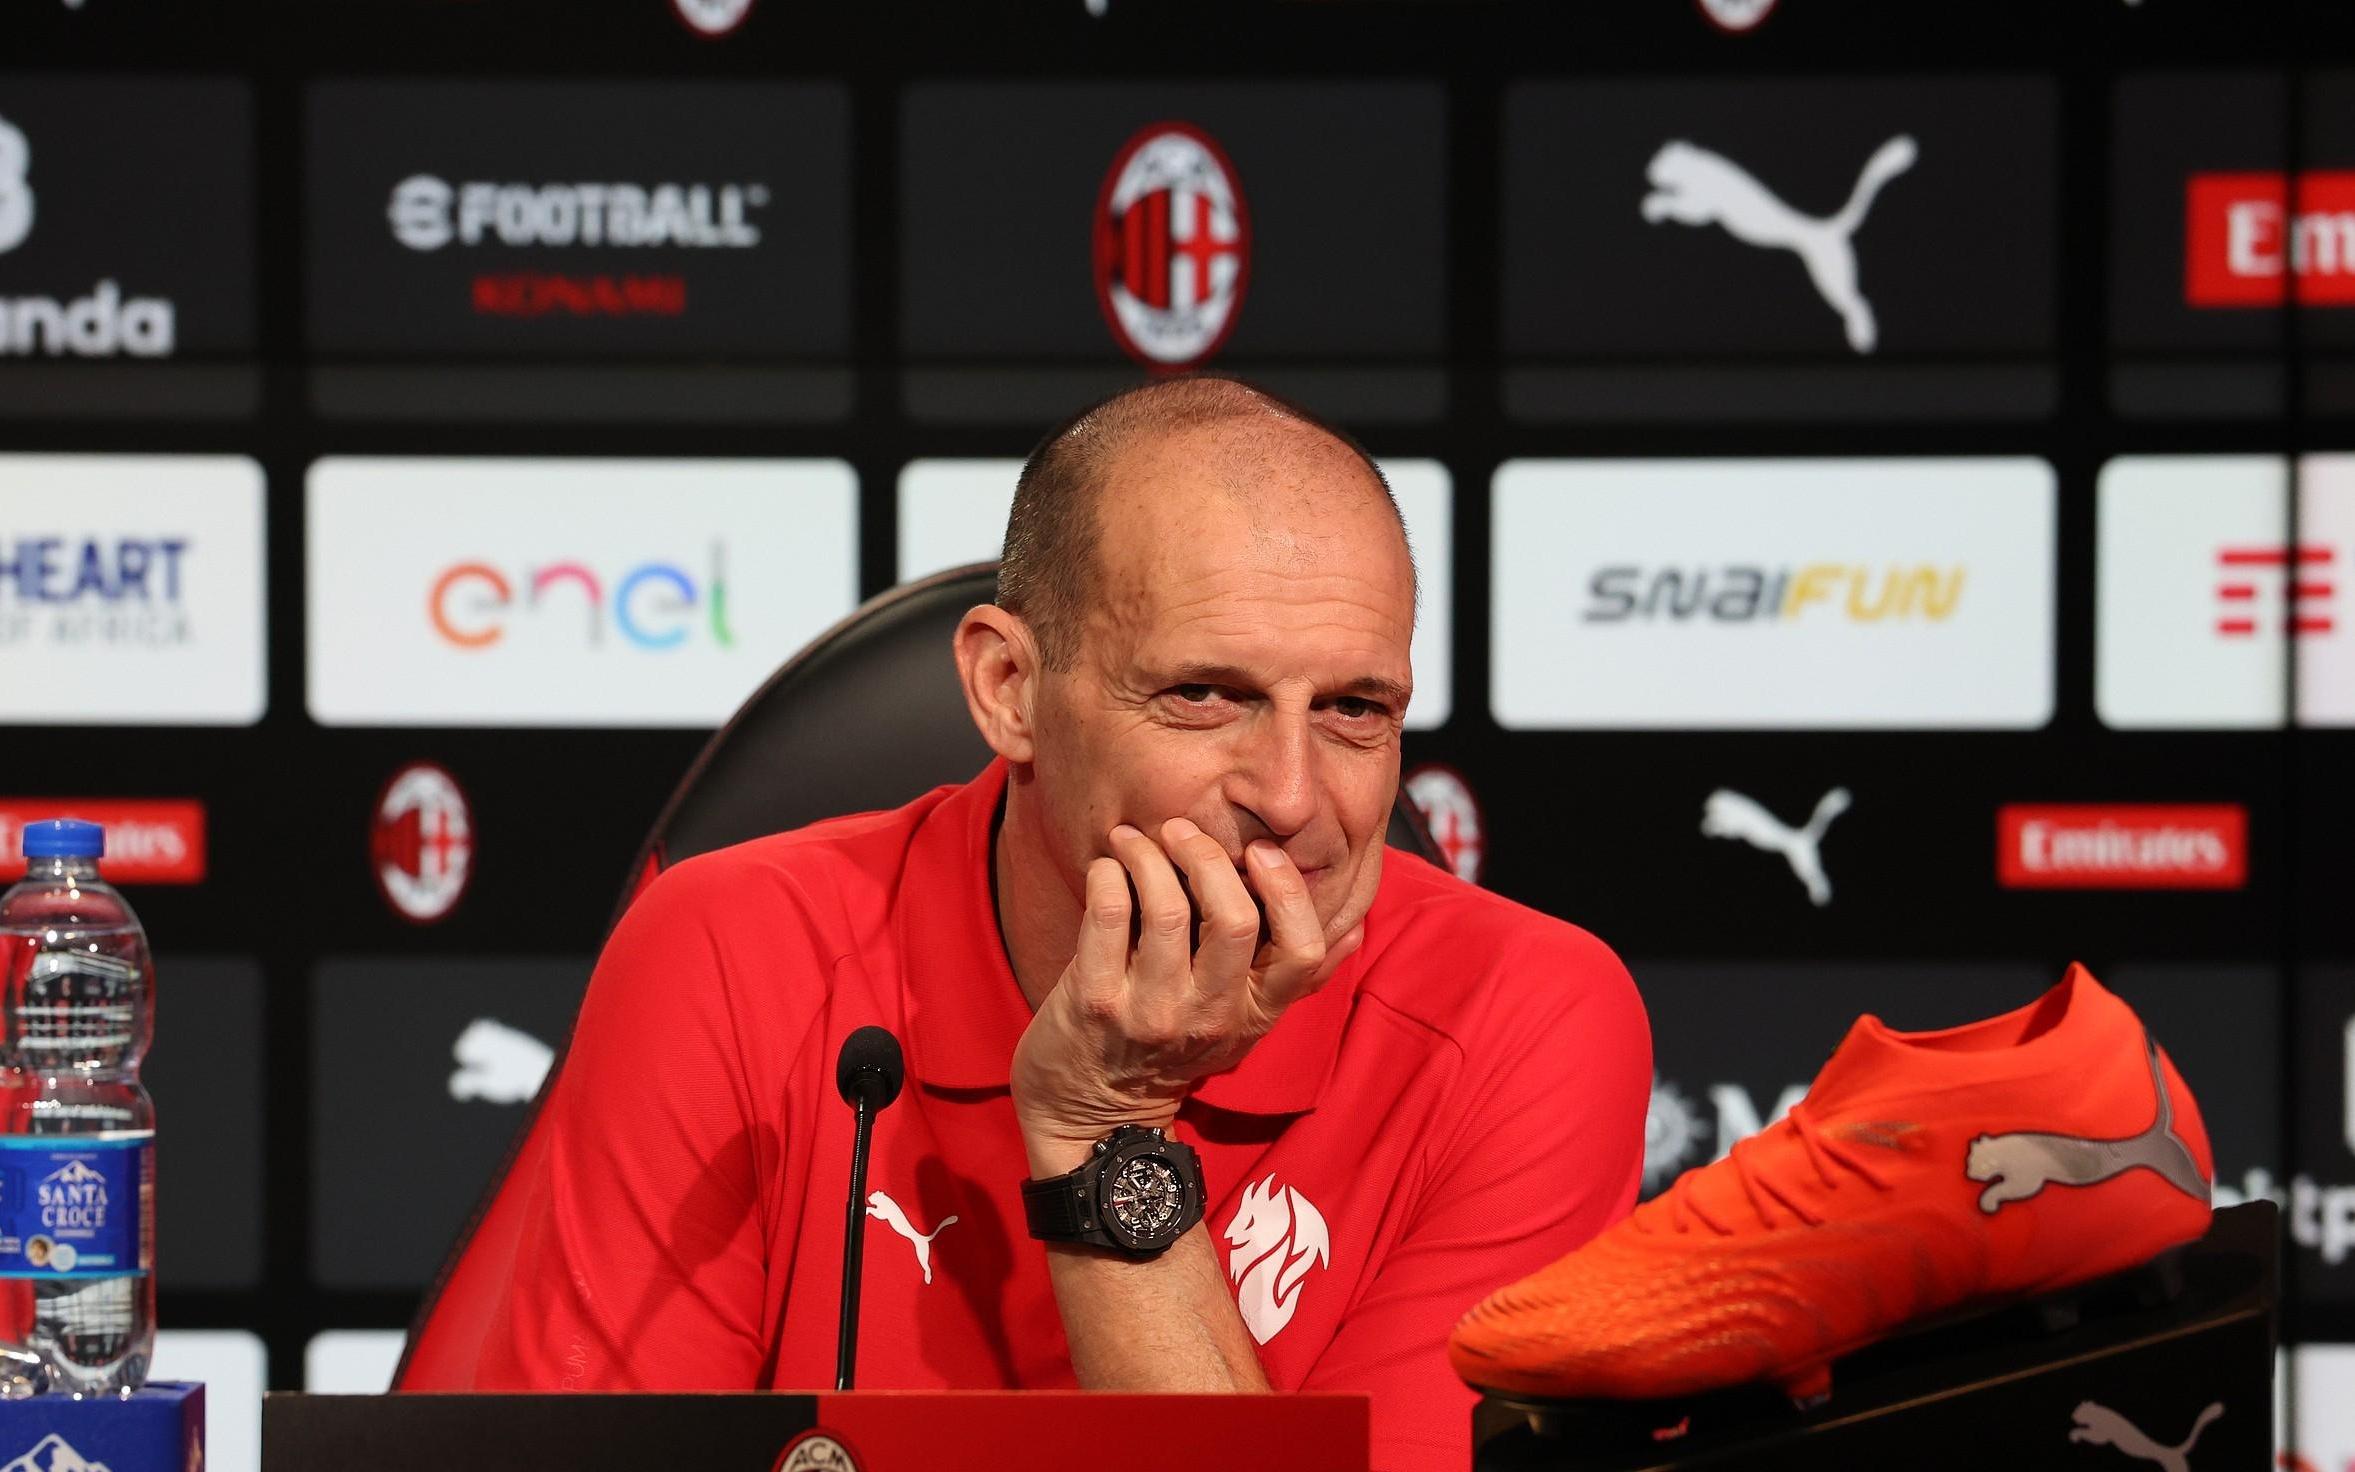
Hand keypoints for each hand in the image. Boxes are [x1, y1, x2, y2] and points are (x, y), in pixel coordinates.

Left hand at [1010, 818, 1362, 1172]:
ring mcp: (1152, 1011)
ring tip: (1135, 839)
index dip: (1287, 891)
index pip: (1301, 952)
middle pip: (1234, 918)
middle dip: (1208, 856)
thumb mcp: (1243, 1026)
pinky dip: (1108, 874)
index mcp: (1255, 1015)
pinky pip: (1109, 914)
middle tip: (1182, 830)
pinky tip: (1106, 867)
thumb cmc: (1173, 1050)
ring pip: (1166, 908)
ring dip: (1149, 855)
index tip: (1260, 852)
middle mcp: (1210, 1016)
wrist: (1095, 1112)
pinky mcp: (1096, 1001)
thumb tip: (1355, 929)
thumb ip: (1293, 978)